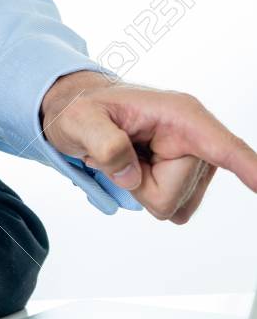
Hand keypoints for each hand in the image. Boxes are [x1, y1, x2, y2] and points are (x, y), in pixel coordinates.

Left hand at [42, 71, 256, 221]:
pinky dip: (144, 194)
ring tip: (124, 157)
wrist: (82, 113)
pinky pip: (171, 208)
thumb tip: (131, 174)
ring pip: (172, 204)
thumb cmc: (82, 111)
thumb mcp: (78, 120)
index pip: (222, 146)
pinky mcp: (188, 178)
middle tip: (113, 153)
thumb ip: (102, 143)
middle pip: (172, 193)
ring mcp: (195, 159)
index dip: (248, 167)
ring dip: (139, 188)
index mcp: (179, 115)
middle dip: (136, 183)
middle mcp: (196, 137)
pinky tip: (133, 169)